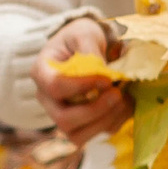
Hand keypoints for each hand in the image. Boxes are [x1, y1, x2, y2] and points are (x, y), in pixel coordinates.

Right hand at [32, 16, 130, 145]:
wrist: (82, 47)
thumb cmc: (79, 38)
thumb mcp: (84, 33)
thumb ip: (90, 50)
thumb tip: (103, 73)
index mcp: (42, 72)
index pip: (55, 87)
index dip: (81, 86)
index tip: (107, 79)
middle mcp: (47, 99)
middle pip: (64, 119)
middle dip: (95, 111)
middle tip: (118, 93)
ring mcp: (61, 115)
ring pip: (77, 135)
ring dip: (106, 121)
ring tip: (125, 99)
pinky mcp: (78, 125)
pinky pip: (94, 135)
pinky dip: (114, 123)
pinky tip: (126, 104)